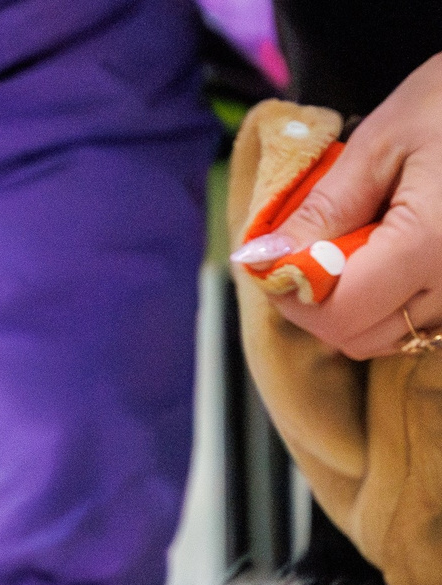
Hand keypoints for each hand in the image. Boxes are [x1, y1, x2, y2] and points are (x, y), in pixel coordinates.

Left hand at [247, 53, 441, 359]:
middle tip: (311, 249)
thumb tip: (265, 260)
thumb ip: (324, 209)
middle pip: (361, 337)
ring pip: (393, 338)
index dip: (294, 294)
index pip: (338, 315)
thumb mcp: (383, 142)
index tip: (278, 257)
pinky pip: (424, 323)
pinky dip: (393, 302)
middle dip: (320, 303)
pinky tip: (391, 255)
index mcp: (433, 244)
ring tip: (359, 244)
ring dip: (356, 306)